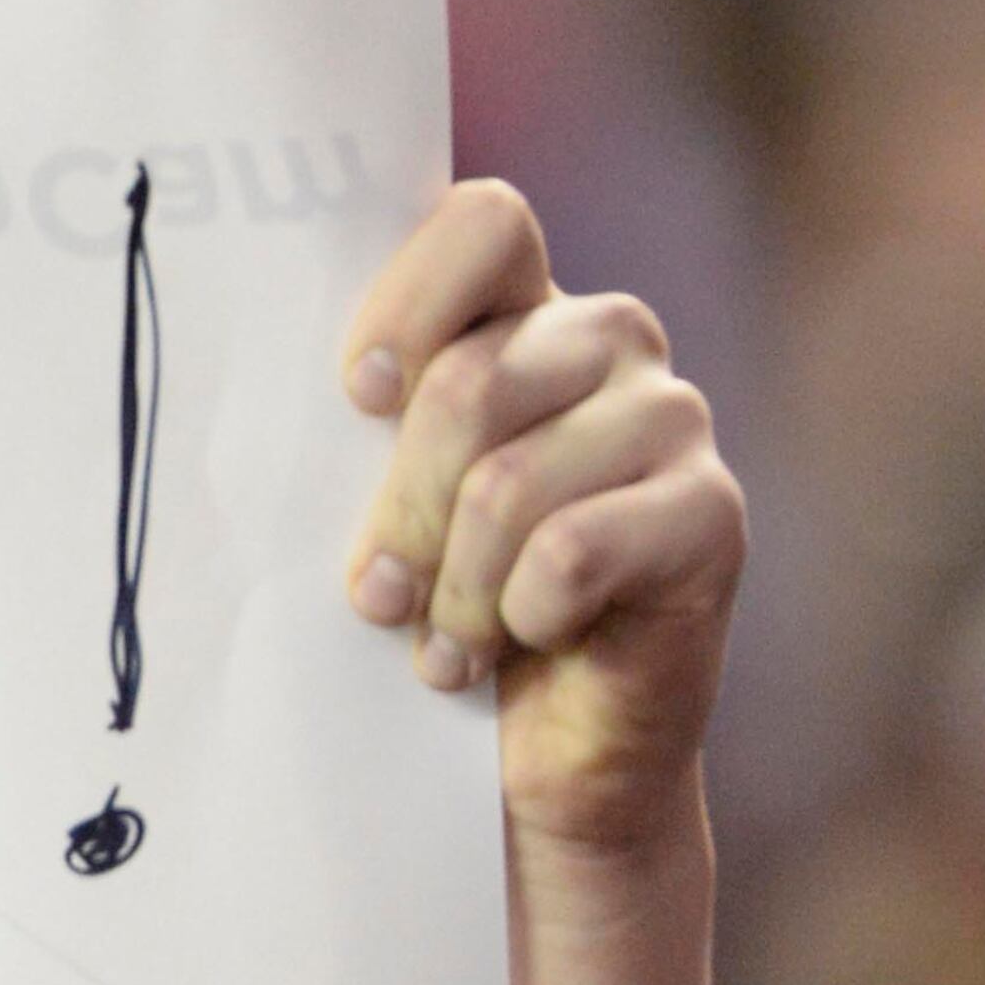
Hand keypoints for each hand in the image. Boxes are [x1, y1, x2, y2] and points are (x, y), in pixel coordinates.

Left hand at [343, 183, 742, 853]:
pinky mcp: (713, 514)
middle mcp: (609, 342)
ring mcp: (672, 420)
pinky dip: (523, 615)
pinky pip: (575, 550)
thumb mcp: (384, 510)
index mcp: (523, 312)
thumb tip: (272, 423)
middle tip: (379, 597)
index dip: (409, 301)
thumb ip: (364, 439)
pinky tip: (523, 643)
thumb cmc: (441, 615)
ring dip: (457, 587)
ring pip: (512, 480)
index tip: (357, 398)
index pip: (484, 223)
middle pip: (470, 381)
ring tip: (446, 649)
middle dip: (403, 510)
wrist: (539, 760)